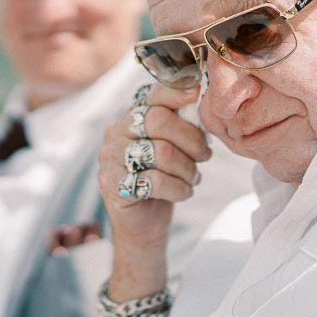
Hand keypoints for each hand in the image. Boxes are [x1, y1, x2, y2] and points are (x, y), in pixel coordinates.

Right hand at [98, 83, 209, 277]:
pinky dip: (178, 188)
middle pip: (159, 121)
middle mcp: (117, 132)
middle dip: (191, 139)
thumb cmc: (163, 179)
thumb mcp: (174, 147)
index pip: (153, 96)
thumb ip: (182, 125)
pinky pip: (154, 180)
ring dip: (187, 169)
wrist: (143, 224)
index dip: (177, 93)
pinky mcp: (114, 184)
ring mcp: (111, 158)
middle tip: (205, 156)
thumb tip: (204, 102)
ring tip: (193, 178)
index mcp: (132, 117)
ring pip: (161, 152)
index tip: (198, 94)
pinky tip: (184, 192)